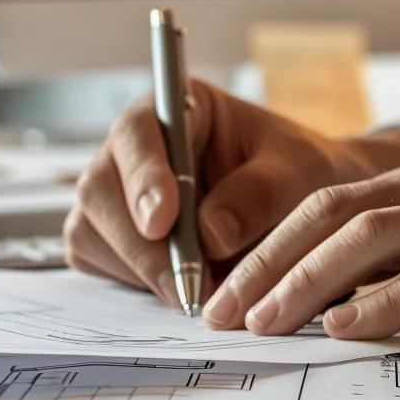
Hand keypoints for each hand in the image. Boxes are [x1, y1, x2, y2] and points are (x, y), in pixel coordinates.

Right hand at [64, 79, 399, 303]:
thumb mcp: (299, 173)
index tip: (163, 221)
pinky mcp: (115, 236)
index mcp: (179, 108)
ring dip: (142, 271)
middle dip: (142, 245)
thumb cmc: (301, 174)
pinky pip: (101, 262)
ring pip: (93, 231)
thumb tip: (211, 234)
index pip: (138, 133)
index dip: (143, 177)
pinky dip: (137, 284)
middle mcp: (137, 147)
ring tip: (204, 291)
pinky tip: (184, 289)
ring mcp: (118, 192)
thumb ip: (260, 194)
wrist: (306, 206)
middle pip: (100, 189)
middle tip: (191, 288)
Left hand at [203, 138, 399, 364]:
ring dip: (306, 284)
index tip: (239, 289)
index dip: (279, 242)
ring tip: (263, 326)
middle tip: (224, 313)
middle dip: (270, 262)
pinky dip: (381, 305)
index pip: (345, 197)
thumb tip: (359, 296)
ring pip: (374, 238)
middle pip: (340, 210)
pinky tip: (345, 331)